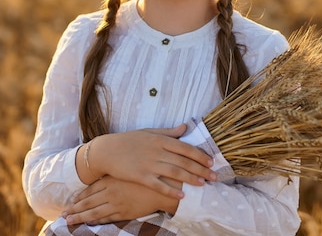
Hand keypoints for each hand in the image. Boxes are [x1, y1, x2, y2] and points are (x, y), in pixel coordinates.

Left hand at [63, 176, 180, 224]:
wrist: (164, 185)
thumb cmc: (148, 172)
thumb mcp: (131, 166)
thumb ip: (118, 169)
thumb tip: (109, 168)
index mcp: (111, 180)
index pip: (90, 190)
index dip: (80, 197)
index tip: (71, 201)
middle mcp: (110, 192)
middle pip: (88, 203)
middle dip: (74, 210)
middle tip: (64, 215)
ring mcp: (117, 203)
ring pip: (94, 213)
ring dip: (80, 217)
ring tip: (69, 221)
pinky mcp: (125, 212)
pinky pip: (107, 218)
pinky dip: (97, 221)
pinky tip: (90, 223)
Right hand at [89, 124, 216, 198]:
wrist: (107, 151)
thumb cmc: (128, 140)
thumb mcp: (149, 132)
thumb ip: (169, 132)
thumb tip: (185, 127)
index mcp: (160, 139)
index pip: (185, 147)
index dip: (200, 155)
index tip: (211, 162)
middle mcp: (157, 151)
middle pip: (184, 161)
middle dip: (201, 169)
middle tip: (214, 176)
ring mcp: (149, 164)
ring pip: (175, 172)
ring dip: (191, 179)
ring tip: (203, 184)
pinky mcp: (140, 176)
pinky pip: (158, 184)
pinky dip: (171, 190)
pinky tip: (181, 195)